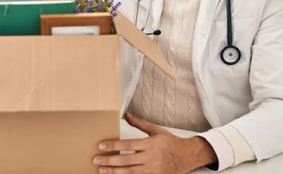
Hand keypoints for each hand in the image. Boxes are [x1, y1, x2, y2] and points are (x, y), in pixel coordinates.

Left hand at [93, 113, 216, 173]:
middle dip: (110, 160)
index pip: (128, 144)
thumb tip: (126, 115)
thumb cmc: (171, 143)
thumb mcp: (156, 130)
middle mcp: (150, 157)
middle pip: (126, 159)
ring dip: (114, 171)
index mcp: (150, 144)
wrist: (186, 157)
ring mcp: (151, 169)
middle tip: (97, 159)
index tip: (102, 146)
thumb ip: (139, 123)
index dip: (114, 145)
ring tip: (101, 169)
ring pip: (129, 172)